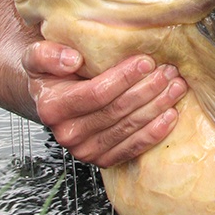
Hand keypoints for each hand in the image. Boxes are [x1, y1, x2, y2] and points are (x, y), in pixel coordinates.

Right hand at [22, 41, 185, 167]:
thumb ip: (47, 54)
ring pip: (129, 128)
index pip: (96, 93)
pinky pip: (132, 148)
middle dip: (148, 89)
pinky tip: (171, 116)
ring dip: (157, 107)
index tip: (146, 61)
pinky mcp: (102, 159)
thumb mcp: (38, 55)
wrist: (51, 98)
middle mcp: (68, 134)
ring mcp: (85, 150)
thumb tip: (72, 60)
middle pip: (117, 111)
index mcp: (53, 107)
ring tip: (176, 86)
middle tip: (169, 71)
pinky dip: (155, 132)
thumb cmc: (51, 73)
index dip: (124, 78)